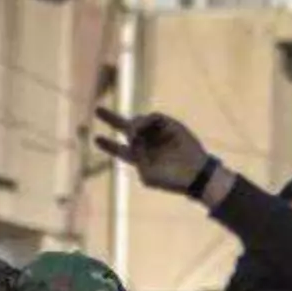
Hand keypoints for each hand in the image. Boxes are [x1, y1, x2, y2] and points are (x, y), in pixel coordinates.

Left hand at [93, 107, 210, 196]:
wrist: (194, 174)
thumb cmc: (171, 180)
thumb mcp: (148, 175)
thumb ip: (136, 158)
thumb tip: (132, 138)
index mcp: (139, 158)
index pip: (119, 150)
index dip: (108, 145)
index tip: (96, 138)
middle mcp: (146, 143)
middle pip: (125, 128)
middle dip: (111, 118)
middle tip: (97, 110)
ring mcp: (157, 133)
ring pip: (137, 122)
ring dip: (133, 126)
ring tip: (133, 133)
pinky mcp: (169, 124)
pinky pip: (153, 117)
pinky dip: (145, 120)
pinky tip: (141, 128)